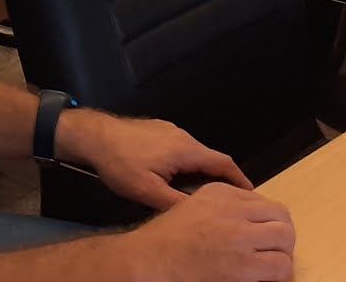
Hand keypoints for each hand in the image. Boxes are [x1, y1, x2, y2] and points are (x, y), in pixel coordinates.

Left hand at [58, 109, 249, 211]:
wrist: (94, 136)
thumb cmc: (120, 162)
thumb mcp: (147, 190)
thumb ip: (175, 202)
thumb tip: (198, 214)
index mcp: (185, 150)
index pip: (223, 163)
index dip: (240, 180)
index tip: (251, 194)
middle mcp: (182, 137)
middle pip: (211, 158)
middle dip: (223, 178)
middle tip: (229, 198)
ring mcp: (169, 131)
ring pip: (195, 153)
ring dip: (203, 170)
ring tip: (205, 192)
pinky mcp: (158, 130)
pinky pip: (181, 148)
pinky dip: (188, 163)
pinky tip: (178, 177)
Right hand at [114, 183, 294, 281]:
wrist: (149, 261)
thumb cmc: (166, 241)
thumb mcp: (194, 207)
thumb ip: (223, 208)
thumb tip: (252, 222)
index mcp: (222, 193)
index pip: (265, 202)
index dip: (268, 224)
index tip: (263, 239)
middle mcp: (234, 209)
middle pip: (282, 216)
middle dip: (282, 237)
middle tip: (274, 254)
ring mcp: (239, 236)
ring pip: (286, 238)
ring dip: (282, 255)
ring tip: (271, 269)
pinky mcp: (243, 265)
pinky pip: (280, 266)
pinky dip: (278, 275)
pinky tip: (265, 280)